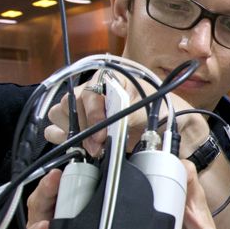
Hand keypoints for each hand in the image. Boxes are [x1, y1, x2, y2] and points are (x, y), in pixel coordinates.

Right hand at [43, 72, 198, 157]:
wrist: (173, 126)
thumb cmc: (163, 111)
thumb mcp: (149, 110)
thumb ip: (126, 117)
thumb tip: (106, 130)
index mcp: (108, 79)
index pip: (87, 93)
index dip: (92, 115)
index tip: (102, 134)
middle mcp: (93, 91)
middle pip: (67, 104)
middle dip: (82, 127)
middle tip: (98, 146)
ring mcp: (84, 109)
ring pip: (58, 116)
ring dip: (72, 133)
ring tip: (93, 148)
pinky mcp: (81, 127)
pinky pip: (57, 130)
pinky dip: (65, 140)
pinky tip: (80, 149)